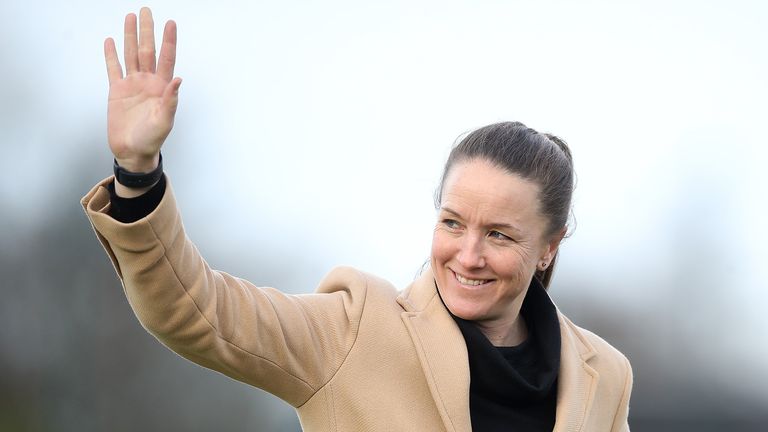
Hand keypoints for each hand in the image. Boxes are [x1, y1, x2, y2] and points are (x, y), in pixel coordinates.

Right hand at [104, 7, 180, 172]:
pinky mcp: (116, 91)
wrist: (133, 151)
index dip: (169, 41)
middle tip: (146, 10)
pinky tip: (110, 41)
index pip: (167, 59)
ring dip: (129, 36)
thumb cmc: (152, 139)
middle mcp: (148, 82)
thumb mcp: (164, 121)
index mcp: (162, 88)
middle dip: (147, 30)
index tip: (171, 23)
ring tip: (130, 17)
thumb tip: (178, 80)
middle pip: (147, 50)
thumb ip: (170, 101)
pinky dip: (111, 55)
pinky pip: (113, 69)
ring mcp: (132, 85)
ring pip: (130, 55)